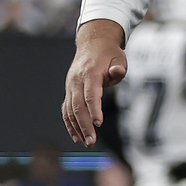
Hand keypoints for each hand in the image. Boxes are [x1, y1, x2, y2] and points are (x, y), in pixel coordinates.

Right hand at [64, 19, 127, 145]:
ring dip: (77, 127)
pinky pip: (67, 109)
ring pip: (70, 110)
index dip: (94, 109)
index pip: (91, 94)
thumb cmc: (109, 54)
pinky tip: (76, 136)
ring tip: (86, 142)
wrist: (92, 43)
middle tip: (91, 141)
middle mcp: (76, 81)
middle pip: (78, 106)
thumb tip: (117, 72)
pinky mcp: (69, 91)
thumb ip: (118, 68)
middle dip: (84, 125)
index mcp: (89, 73)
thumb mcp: (118, 58)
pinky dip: (69, 123)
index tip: (98, 124)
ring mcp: (70, 86)